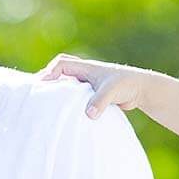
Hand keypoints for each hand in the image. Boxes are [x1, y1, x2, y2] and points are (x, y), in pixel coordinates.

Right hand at [37, 53, 157, 119]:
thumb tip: (88, 114)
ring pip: (66, 82)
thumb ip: (100, 101)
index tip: (44, 86)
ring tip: (45, 101)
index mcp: (87, 67)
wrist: (141, 90)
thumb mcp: (112, 92)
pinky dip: (65, 99)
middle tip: (37, 91)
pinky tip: (62, 111)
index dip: (50, 73)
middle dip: (48, 78)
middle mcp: (85, 73)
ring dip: (56, 88)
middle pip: (60, 70)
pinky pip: (73, 93)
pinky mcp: (91, 93)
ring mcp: (88, 83)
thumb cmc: (127, 85)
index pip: (62, 64)